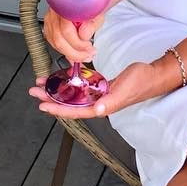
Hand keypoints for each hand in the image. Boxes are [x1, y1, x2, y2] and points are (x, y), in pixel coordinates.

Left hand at [29, 61, 157, 119]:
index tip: (42, 105)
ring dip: (58, 89)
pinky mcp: (101, 85)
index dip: (58, 109)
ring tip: (42, 83)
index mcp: (101, 106)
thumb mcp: (124, 90)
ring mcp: (98, 93)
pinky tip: (61, 76)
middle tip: (34, 90)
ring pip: (73, 94)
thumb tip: (96, 110)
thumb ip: (110, 101)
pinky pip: (81, 85)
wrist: (152, 75)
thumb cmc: (140, 82)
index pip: (74, 111)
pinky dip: (70, 81)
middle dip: (51, 97)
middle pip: (69, 102)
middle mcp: (97, 101)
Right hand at [41, 8, 104, 63]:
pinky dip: (63, 50)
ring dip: (69, 53)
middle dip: (74, 52)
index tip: (90, 48)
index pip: (66, 30)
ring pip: (54, 41)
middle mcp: (54, 10)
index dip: (78, 44)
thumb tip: (84, 35)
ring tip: (83, 55)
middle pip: (58, 38)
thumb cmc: (93, 0)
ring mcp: (50, 17)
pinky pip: (52, 41)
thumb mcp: (98, 10)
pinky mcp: (49, 23)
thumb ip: (92, 23)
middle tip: (87, 55)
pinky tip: (72, 54)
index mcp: (65, 4)